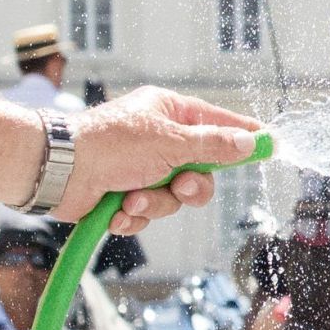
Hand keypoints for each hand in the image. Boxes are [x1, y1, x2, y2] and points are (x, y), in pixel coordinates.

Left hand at [59, 86, 261, 229]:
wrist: (58, 171)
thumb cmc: (107, 144)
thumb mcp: (170, 142)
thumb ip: (214, 146)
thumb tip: (249, 142)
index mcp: (170, 113)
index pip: (219, 123)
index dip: (244, 136)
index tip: (271, 145)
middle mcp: (158, 140)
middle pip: (201, 172)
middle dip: (188, 187)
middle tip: (180, 186)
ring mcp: (142, 169)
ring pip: (174, 199)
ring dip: (155, 203)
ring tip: (132, 197)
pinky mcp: (125, 195)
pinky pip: (149, 214)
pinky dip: (134, 215)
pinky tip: (117, 207)